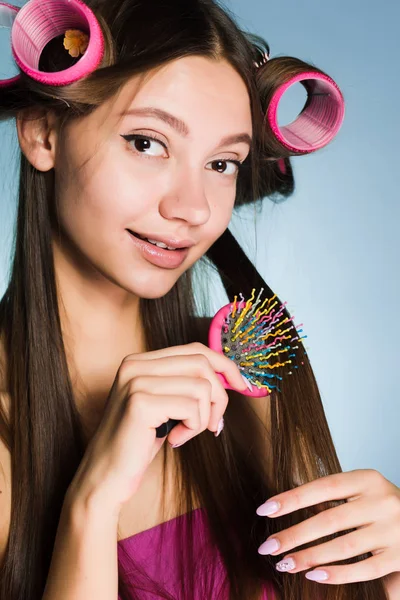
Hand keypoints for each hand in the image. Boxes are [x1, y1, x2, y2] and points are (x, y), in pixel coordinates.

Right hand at [66, 342, 246, 514]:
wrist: (105, 477)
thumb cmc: (138, 443)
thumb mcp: (164, 405)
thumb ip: (185, 383)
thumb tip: (229, 375)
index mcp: (140, 361)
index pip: (195, 349)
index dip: (224, 365)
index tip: (241, 385)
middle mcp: (135, 364)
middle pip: (202, 363)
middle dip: (219, 396)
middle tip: (212, 424)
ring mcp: (135, 381)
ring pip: (201, 386)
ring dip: (203, 417)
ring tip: (185, 434)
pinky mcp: (140, 402)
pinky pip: (192, 407)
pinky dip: (193, 428)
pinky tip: (174, 441)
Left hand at [256, 469, 399, 584]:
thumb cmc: (380, 505)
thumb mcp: (361, 490)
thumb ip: (332, 496)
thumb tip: (282, 505)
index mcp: (368, 479)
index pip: (323, 487)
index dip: (292, 499)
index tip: (264, 510)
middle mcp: (382, 502)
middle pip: (329, 520)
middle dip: (294, 535)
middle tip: (267, 546)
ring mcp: (393, 531)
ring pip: (343, 547)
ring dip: (309, 557)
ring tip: (284, 563)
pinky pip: (363, 569)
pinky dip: (337, 574)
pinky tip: (314, 575)